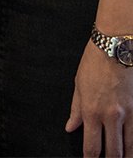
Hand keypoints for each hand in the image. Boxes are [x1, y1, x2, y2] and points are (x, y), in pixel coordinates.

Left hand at [67, 40, 132, 155]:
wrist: (115, 49)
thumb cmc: (94, 63)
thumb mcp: (78, 85)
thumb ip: (75, 110)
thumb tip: (70, 127)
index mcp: (90, 110)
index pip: (92, 146)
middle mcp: (109, 116)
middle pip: (113, 152)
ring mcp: (127, 115)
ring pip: (129, 147)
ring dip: (125, 156)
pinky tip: (132, 148)